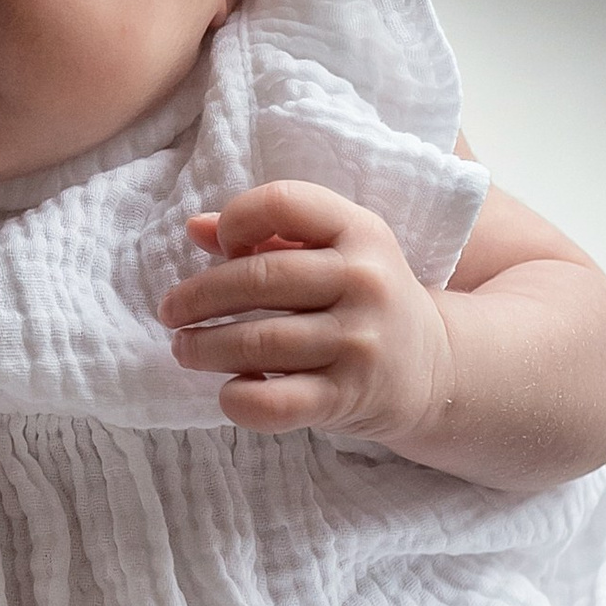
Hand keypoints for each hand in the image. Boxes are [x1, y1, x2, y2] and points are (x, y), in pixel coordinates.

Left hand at [165, 181, 453, 448]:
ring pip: (257, 343)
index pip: (284, 203)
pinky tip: (229, 390)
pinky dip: (238, 399)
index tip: (221, 247)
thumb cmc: (362, 301)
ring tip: (185, 349)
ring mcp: (359, 342)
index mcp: (360, 231)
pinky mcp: (349, 397)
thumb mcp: (334, 252)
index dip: (238, 219)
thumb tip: (195, 228)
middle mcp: (365, 281)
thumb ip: (268, 235)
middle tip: (171, 313)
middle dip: (197, 298)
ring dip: (203, 348)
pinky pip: (274, 403)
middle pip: (258, 280)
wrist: (434, 367)